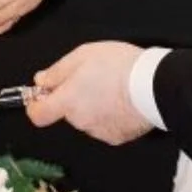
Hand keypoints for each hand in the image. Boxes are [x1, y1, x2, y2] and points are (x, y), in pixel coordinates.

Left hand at [27, 41, 149, 143]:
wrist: (155, 85)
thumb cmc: (119, 66)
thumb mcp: (84, 55)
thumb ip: (58, 71)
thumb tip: (40, 81)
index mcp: (67, 102)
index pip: (38, 115)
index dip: (36, 106)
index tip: (42, 95)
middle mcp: (79, 121)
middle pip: (67, 112)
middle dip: (74, 98)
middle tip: (92, 79)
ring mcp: (99, 132)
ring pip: (87, 119)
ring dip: (92, 106)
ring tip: (112, 88)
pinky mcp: (117, 137)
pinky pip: (105, 126)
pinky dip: (109, 116)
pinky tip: (123, 101)